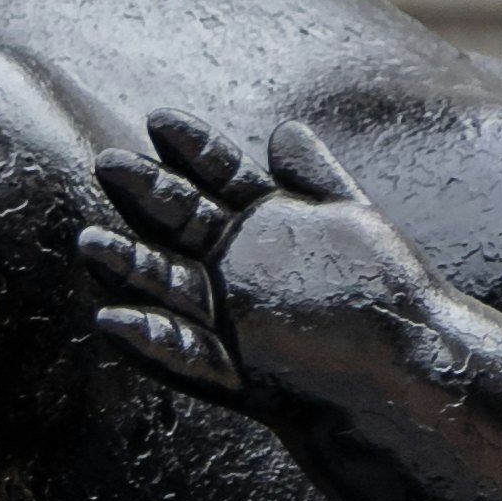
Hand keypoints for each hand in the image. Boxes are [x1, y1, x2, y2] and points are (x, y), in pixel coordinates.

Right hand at [79, 113, 438, 410]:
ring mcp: (231, 321)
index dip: (195, 150)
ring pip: (172, 287)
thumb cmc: (387, 302)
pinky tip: (112, 321)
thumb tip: (283, 131)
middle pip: (185, 224)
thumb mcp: (356, 230)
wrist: (410, 381)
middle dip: (148, 195)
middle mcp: (237, 270)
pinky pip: (187, 356)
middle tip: (108, 164)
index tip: (159, 119)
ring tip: (91, 243)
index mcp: (265, 228)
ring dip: (131, 267)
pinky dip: (151, 340)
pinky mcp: (235, 374)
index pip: (223, 178)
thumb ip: (317, 181)